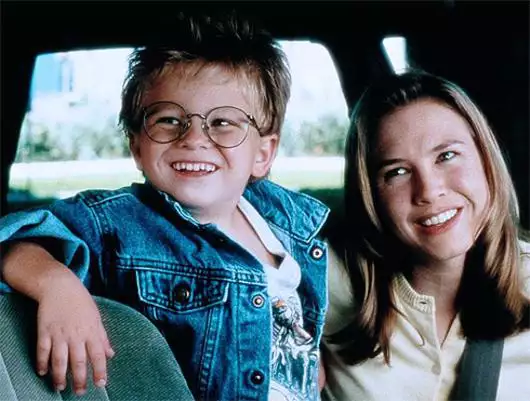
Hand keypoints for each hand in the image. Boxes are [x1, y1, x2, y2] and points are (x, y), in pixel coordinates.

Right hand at [36, 275, 114, 394]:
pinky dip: (42, 363)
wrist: (60, 286)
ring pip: (60, 360)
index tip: (101, 383)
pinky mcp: (44, 331)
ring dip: (60, 376)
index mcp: (91, 330)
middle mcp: (76, 334)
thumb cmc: (81, 301)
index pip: (98, 354)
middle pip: (78, 361)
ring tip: (60, 387)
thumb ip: (103, 337)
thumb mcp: (96, 317)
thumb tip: (111, 354)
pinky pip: (43, 351)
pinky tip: (43, 372)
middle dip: (80, 379)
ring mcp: (59, 333)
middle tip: (80, 392)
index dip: (100, 370)